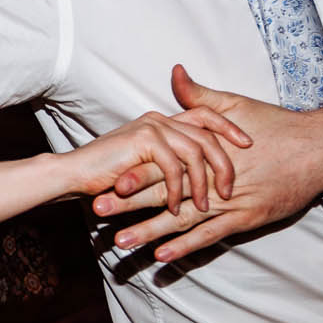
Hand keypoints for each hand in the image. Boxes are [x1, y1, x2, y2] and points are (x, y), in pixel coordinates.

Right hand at [58, 97, 252, 215]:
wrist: (74, 174)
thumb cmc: (107, 174)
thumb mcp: (146, 166)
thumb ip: (170, 161)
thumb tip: (200, 173)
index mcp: (164, 120)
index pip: (206, 114)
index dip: (230, 128)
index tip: (248, 144)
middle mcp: (160, 119)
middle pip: (207, 135)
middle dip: (224, 164)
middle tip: (230, 190)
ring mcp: (152, 127)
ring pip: (194, 153)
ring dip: (201, 184)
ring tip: (203, 206)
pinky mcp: (143, 141)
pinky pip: (173, 168)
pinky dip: (176, 191)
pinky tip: (174, 208)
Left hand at [94, 66, 322, 260]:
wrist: (319, 149)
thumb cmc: (278, 125)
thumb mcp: (236, 105)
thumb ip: (200, 96)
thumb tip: (175, 72)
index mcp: (205, 151)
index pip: (161, 163)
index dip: (132, 171)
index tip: (102, 178)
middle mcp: (212, 178)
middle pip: (162, 192)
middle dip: (128, 204)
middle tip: (96, 211)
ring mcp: (228, 202)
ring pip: (180, 220)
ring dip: (148, 232)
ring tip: (119, 244)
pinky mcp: (246, 220)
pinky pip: (210, 236)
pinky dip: (185, 246)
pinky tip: (162, 257)